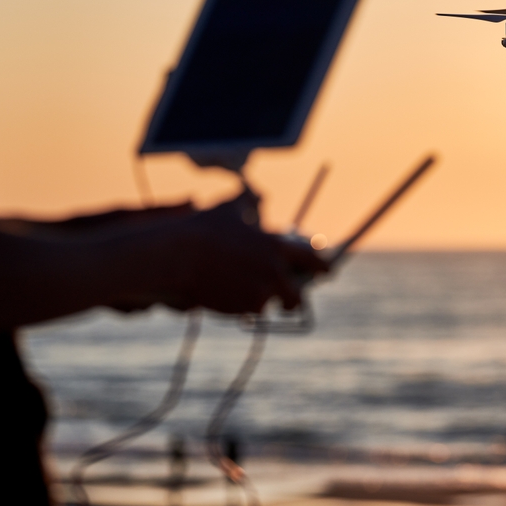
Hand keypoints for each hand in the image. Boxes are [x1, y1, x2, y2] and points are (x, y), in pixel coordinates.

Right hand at [138, 191, 328, 313]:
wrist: (178, 257)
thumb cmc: (202, 229)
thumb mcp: (228, 209)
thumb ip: (247, 201)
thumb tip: (254, 193)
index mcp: (276, 246)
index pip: (313, 261)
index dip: (322, 268)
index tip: (326, 273)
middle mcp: (275, 271)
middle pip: (299, 296)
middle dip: (294, 300)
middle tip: (289, 301)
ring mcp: (262, 292)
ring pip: (272, 306)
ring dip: (264, 302)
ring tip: (245, 293)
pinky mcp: (245, 307)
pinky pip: (251, 312)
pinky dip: (243, 308)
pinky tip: (227, 295)